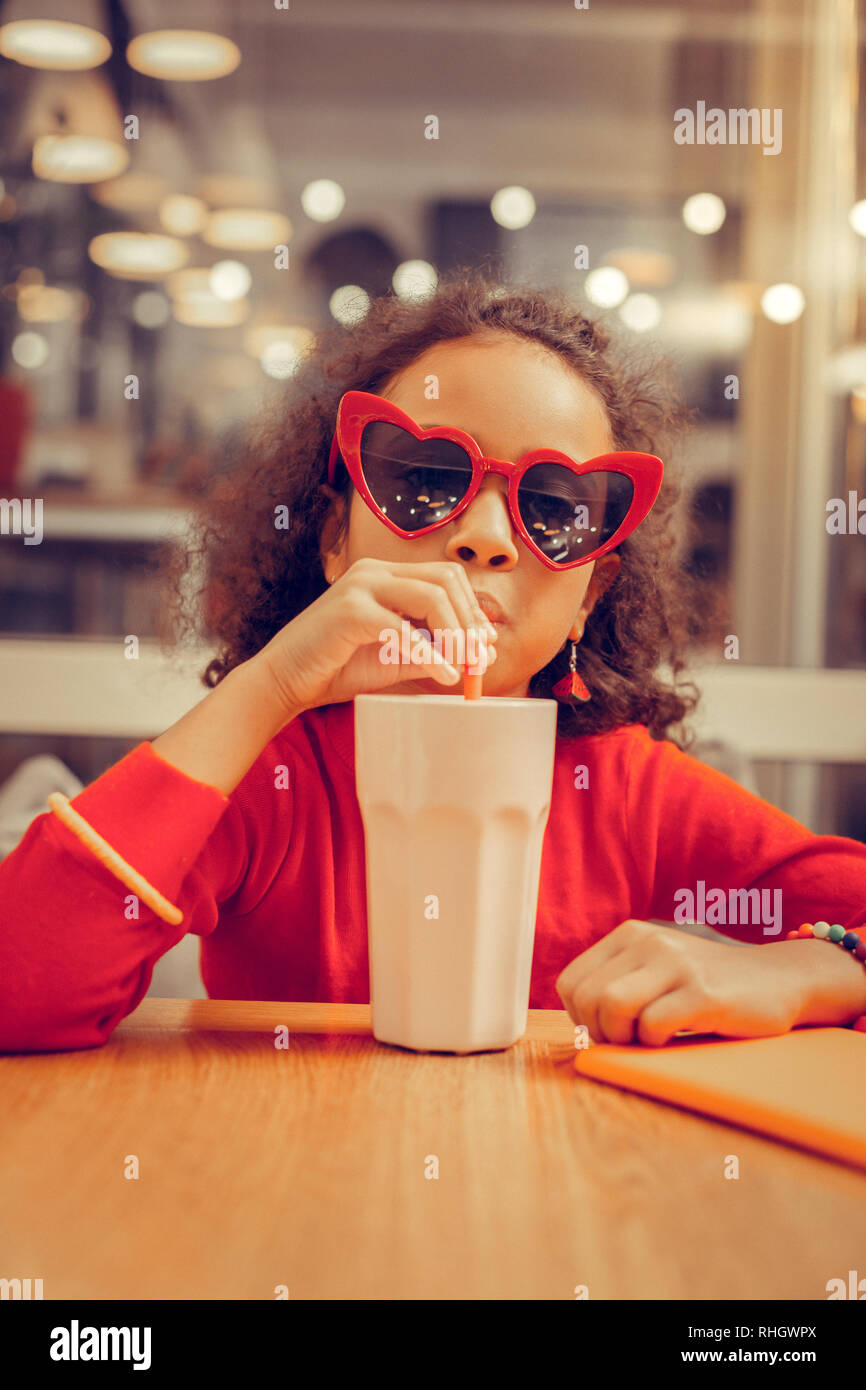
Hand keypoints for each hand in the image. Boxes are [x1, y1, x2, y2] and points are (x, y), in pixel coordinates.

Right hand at [253, 557, 497, 714]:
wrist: (284, 680)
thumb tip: (483, 653)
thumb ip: (434, 650)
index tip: (485, 643)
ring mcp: (361, 586)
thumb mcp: (395, 656)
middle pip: (445, 580)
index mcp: (385, 576)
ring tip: (465, 666)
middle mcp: (374, 572)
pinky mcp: (350, 612)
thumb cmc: (337, 667)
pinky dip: (430, 655)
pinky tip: (444, 676)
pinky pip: (404, 628)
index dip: (472, 609)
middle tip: (480, 656)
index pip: (445, 577)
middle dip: (470, 619)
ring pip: (431, 597)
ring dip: (456, 634)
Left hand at [555, 919, 807, 1045]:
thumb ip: (619, 982)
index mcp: (629, 935)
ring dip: (623, 1037)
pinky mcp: (703, 992)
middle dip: (600, 1033)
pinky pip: (653, 1024)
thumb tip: (579, 1026)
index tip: (609, 1031)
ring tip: (648, 1039)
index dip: (580, 1018)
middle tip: (629, 1041)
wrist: (779, 978)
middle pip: (588, 998)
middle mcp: (648, 942)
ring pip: (612, 1006)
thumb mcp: (656, 969)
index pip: (570, 983)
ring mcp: (676, 964)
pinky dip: (656, 1042)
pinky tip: (675, 1037)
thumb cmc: (708, 985)